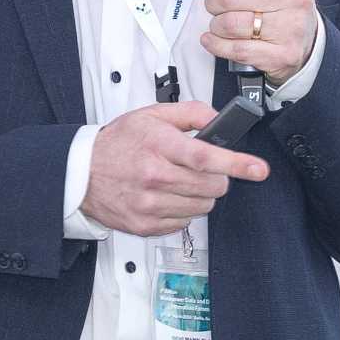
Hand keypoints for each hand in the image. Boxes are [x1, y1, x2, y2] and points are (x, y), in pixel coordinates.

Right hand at [81, 102, 270, 236]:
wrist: (81, 174)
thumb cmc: (117, 144)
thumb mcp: (151, 115)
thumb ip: (190, 113)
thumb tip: (218, 120)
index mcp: (158, 146)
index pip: (205, 157)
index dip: (237, 164)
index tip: (258, 169)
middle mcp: (154, 177)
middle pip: (211, 186)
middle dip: (217, 178)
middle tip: (204, 169)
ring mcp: (149, 205)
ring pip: (202, 207)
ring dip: (200, 195)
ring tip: (179, 182)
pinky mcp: (145, 225)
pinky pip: (183, 223)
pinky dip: (182, 210)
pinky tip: (165, 196)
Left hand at [182, 0, 316, 84]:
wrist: (304, 37)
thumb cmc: (276, 0)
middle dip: (214, 1)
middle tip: (220, 5)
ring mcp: (290, 26)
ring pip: (229, 24)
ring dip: (217, 25)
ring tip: (225, 22)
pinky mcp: (282, 54)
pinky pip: (235, 50)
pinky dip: (217, 45)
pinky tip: (216, 39)